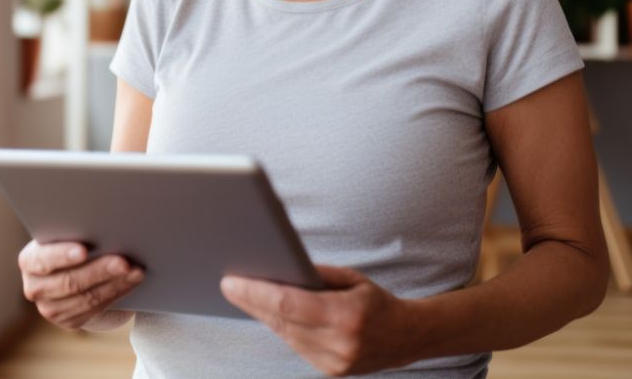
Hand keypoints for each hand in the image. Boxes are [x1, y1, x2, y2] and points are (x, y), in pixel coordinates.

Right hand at [18, 240, 144, 329]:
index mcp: (29, 260)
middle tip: (124, 261)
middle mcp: (34, 287)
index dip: (63, 255)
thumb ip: (75, 231)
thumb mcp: (68, 234)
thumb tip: (103, 225)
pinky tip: (132, 282)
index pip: (44, 259)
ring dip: (115, 284)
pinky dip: (117, 293)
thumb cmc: (73, 240)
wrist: (74, 269)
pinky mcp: (68, 321)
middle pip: (70, 281)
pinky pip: (95, 309)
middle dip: (100, 270)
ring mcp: (50, 308)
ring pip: (86, 298)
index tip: (84, 250)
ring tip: (136, 271)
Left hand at [220, 265, 420, 375]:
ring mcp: (333, 363)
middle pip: (281, 321)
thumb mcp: (351, 278)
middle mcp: (338, 344)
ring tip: (241, 293)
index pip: (289, 305)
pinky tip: (264, 311)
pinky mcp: (329, 372)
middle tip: (228, 284)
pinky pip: (294, 345)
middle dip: (252, 301)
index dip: (256, 293)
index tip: (232, 281)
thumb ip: (317, 274)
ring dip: (261, 314)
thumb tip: (280, 266)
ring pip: (284, 335)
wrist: (407, 338)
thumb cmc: (377, 301)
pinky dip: (280, 327)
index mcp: (346, 316)